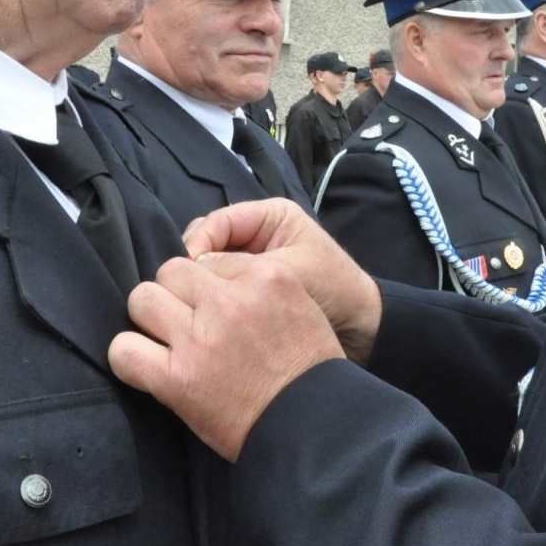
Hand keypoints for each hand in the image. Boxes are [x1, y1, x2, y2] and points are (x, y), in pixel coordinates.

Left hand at [109, 253, 341, 461]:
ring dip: (148, 320)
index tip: (211, 309)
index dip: (204, 286)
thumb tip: (211, 283)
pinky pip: (124, 351)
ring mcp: (200, 339)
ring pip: (141, 300)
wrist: (313, 427)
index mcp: (265, 276)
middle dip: (173, 294)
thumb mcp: (300, 305)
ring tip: (164, 342)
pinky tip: (145, 367)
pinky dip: (128, 358)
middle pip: (170, 272)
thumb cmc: (309, 371)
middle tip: (184, 322)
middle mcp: (229, 301)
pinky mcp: (178, 379)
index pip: (208, 260)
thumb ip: (256, 286)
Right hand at [183, 200, 381, 363]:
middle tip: (185, 290)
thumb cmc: (334, 290)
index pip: (219, 221)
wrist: (360, 328)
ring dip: (201, 283)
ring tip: (191, 303)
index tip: (188, 269)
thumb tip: (194, 267)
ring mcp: (251, 262)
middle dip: (195, 263)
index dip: (199, 242)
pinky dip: (211, 298)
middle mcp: (257, 234)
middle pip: (208, 240)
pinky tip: (202, 314)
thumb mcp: (292, 271)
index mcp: (271, 217)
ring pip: (210, 266)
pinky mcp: (249, 288)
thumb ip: (246, 267)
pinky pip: (220, 288)